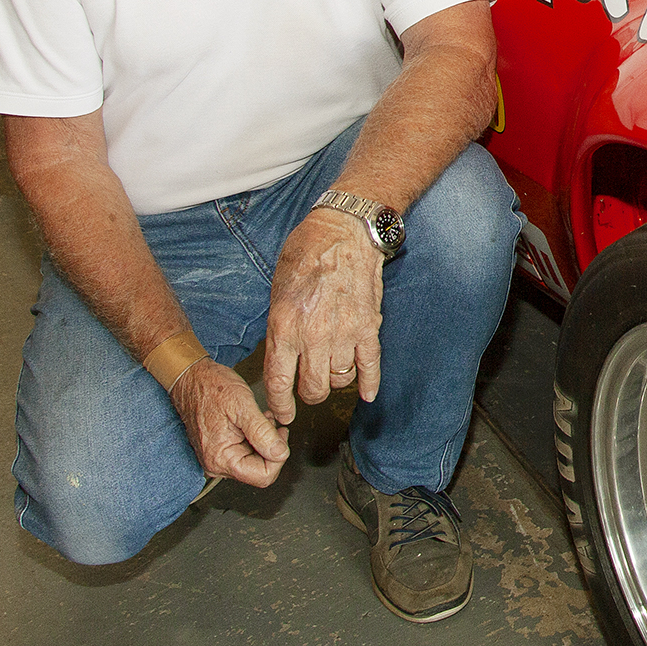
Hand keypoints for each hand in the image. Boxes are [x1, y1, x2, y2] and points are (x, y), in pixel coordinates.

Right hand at [169, 359, 290, 485]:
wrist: (191, 378)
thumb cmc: (211, 388)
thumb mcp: (242, 406)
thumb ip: (262, 432)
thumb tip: (280, 453)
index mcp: (220, 459)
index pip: (262, 476)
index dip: (278, 456)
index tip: (280, 434)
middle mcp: (217, 464)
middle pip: (260, 470)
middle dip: (271, 446)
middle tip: (269, 422)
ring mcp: (218, 458)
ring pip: (256, 460)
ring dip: (264, 439)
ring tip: (261, 418)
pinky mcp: (221, 450)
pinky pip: (247, 451)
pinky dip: (256, 436)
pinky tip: (255, 421)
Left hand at [265, 208, 385, 424]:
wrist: (344, 232)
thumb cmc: (305, 254)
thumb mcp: (277, 292)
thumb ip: (279, 329)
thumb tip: (283, 358)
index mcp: (284, 327)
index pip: (279, 382)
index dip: (280, 405)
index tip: (282, 413)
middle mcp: (313, 336)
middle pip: (312, 389)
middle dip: (308, 395)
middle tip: (308, 390)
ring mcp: (344, 333)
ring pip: (339, 380)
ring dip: (334, 382)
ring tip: (331, 372)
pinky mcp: (369, 327)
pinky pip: (370, 366)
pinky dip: (369, 384)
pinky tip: (367, 394)